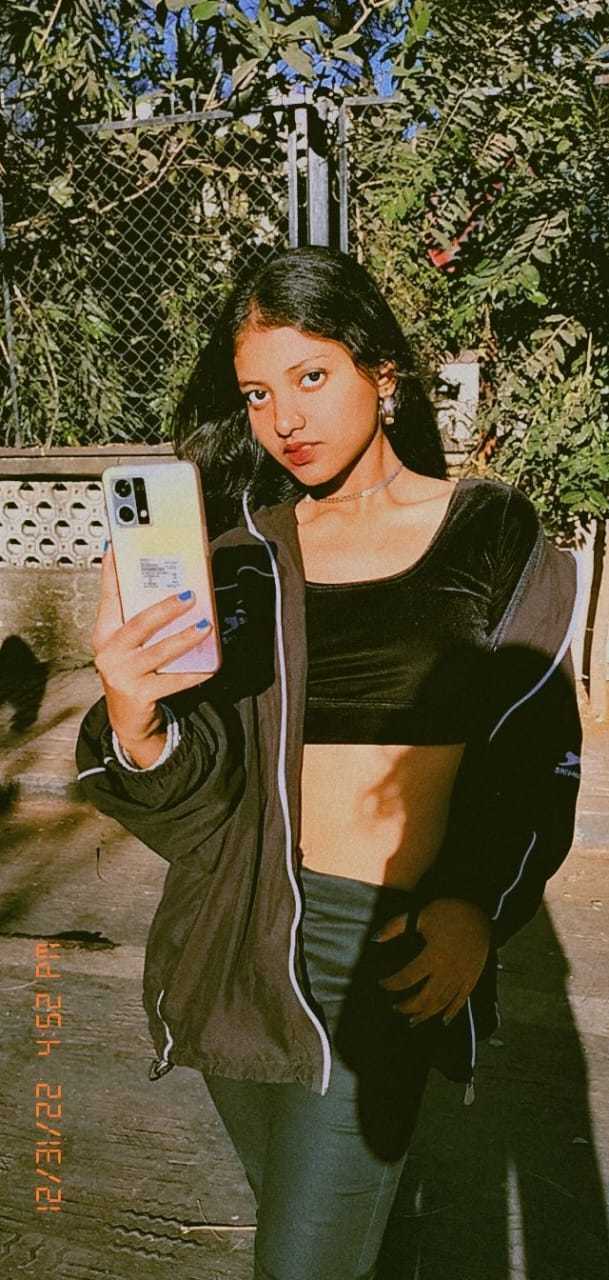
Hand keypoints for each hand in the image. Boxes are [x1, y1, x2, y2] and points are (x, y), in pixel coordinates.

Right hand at [92, 543, 216, 748]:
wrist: (127, 718)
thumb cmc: (132, 671)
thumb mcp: (127, 644)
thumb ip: (137, 618)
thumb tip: (167, 586)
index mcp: (104, 634)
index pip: (109, 599)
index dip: (111, 574)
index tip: (116, 550)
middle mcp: (109, 653)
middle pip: (139, 624)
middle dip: (165, 607)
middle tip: (189, 595)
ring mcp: (123, 675)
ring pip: (158, 651)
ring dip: (185, 637)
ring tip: (205, 625)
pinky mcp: (139, 695)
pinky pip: (173, 681)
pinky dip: (194, 673)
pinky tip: (210, 666)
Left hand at [376, 898, 490, 1025]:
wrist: (479, 910)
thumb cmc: (447, 911)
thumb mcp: (419, 915)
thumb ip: (394, 927)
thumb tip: (374, 938)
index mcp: (433, 956)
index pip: (406, 977)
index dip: (391, 983)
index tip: (381, 983)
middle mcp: (448, 971)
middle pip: (424, 998)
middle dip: (407, 1006)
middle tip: (395, 1008)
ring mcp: (462, 977)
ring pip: (442, 1003)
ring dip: (426, 1014)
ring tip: (413, 1020)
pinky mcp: (472, 978)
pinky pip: (461, 1000)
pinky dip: (452, 1012)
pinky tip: (443, 1020)